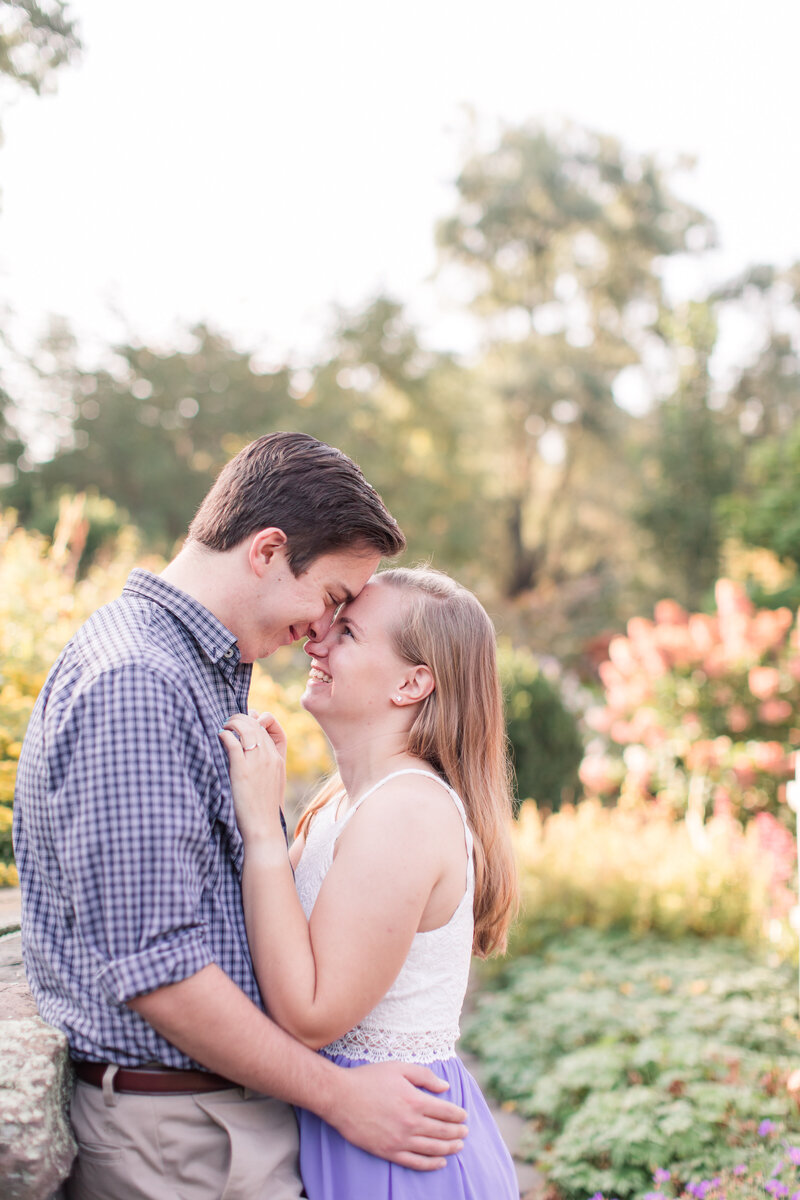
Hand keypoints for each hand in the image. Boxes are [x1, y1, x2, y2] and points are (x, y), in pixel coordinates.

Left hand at [219, 712, 286, 841]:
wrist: (263, 827)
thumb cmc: (264, 808)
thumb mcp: (272, 782)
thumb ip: (265, 765)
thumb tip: (250, 751)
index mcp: (278, 759)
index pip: (268, 728)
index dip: (255, 720)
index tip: (244, 720)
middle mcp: (269, 757)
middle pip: (256, 725)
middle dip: (241, 718)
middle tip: (229, 721)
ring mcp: (257, 762)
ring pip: (245, 729)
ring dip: (232, 723)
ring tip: (224, 726)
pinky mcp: (242, 770)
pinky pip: (233, 743)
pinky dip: (225, 735)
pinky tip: (220, 736)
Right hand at [328, 1061, 467, 1169]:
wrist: (341, 1097)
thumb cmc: (369, 1078)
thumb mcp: (398, 1067)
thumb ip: (424, 1076)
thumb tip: (445, 1087)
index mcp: (415, 1100)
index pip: (446, 1111)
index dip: (458, 1115)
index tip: (464, 1116)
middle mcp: (411, 1123)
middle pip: (442, 1131)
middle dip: (457, 1132)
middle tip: (465, 1132)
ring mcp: (400, 1139)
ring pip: (433, 1148)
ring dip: (449, 1148)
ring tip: (459, 1146)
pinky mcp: (389, 1151)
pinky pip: (415, 1162)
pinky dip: (431, 1164)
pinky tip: (440, 1162)